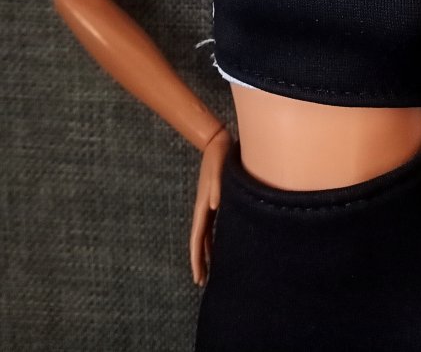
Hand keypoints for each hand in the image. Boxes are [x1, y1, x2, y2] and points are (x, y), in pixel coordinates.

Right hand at [190, 125, 231, 286]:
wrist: (218, 144)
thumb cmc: (219, 158)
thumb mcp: (218, 172)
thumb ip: (216, 187)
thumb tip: (214, 205)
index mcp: (203, 206)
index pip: (197, 239)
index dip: (196, 258)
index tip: (197, 275)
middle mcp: (203, 209)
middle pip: (198, 242)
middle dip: (199, 262)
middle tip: (201, 282)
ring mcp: (207, 206)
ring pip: (204, 236)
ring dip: (205, 253)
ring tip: (209, 272)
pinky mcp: (214, 201)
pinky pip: (211, 227)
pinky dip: (212, 240)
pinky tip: (218, 248)